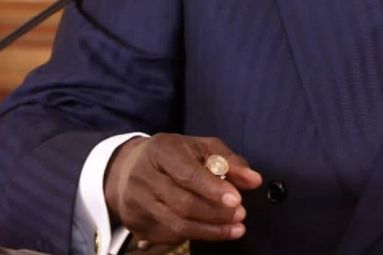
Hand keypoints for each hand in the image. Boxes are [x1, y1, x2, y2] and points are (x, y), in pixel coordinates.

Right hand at [104, 134, 263, 244]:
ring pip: (176, 224)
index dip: (213, 189)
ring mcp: (135, 202)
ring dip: (210, 231)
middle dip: (216, 213)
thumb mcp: (201, 147)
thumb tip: (254, 180)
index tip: (237, 199)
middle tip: (241, 215)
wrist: (128, 168)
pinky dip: (194, 235)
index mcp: (160, 150)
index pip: (187, 174)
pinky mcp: (134, 222)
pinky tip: (210, 230)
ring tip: (235, 228)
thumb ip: (229, 161)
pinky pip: (168, 236)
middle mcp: (142, 176)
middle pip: (183, 203)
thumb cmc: (173, 155)